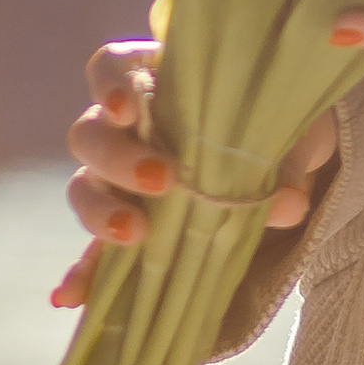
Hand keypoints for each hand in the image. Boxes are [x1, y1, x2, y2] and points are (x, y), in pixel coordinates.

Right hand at [52, 41, 338, 308]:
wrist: (288, 167)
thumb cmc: (277, 125)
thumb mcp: (292, 132)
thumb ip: (289, 159)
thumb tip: (288, 204)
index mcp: (157, 82)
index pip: (112, 68)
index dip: (109, 84)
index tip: (126, 108)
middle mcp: (126, 128)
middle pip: (91, 133)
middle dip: (118, 157)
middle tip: (162, 179)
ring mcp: (119, 180)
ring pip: (86, 187)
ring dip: (102, 212)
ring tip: (136, 235)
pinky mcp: (124, 229)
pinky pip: (93, 252)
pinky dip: (83, 273)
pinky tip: (72, 296)